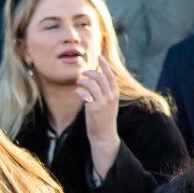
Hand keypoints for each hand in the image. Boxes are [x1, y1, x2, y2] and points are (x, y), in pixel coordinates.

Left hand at [80, 56, 121, 177]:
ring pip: (91, 83)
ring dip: (83, 81)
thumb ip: (106, 92)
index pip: (110, 75)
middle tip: (82, 72)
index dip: (104, 65)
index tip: (99, 56)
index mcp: (115, 94)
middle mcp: (110, 97)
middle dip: (90, 72)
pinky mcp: (93, 108)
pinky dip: (79, 91)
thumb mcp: (110, 104)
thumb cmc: (104, 119)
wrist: (104, 135)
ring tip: (79, 83)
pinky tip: (78, 92)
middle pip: (100, 77)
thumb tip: (98, 79)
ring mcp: (102, 102)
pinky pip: (85, 94)